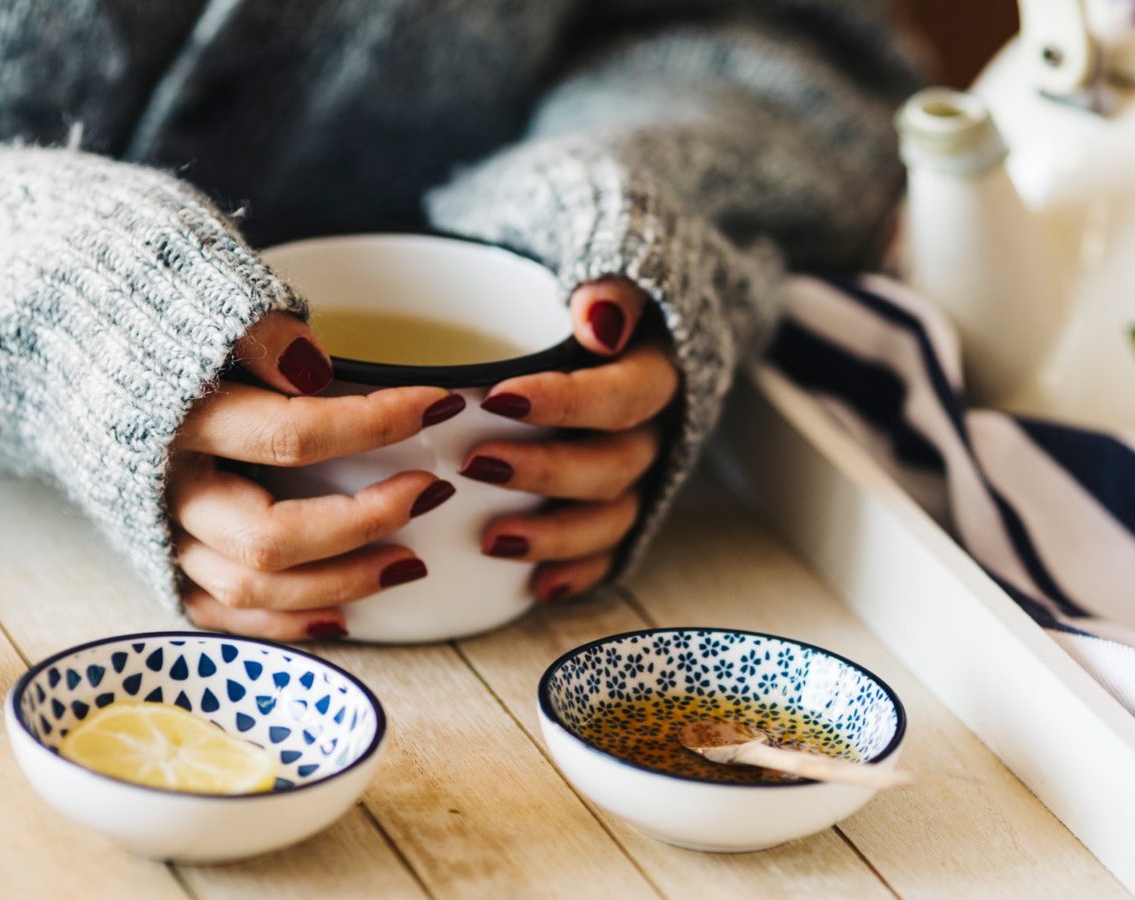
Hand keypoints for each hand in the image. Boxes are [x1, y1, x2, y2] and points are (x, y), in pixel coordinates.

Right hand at [167, 313, 465, 640]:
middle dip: (365, 521)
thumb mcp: (203, 292)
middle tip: (433, 492)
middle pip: (271, 535)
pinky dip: (283, 621)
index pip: (290, 433)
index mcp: (174, 414)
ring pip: (251, 585)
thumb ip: (260, 331)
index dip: (376, 423)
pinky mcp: (157, 559)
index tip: (440, 404)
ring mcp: (158, 530)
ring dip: (340, 582)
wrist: (63, 336)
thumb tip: (314, 369)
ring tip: (411, 563)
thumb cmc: (153, 314)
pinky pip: (220, 614)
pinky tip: (344, 617)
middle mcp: (164, 484)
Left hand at [464, 278, 678, 602]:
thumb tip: (601, 319)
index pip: (625, 394)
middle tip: (474, 464)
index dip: (565, 402)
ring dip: (556, 535)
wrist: (611, 304)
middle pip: (616, 462)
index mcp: (659, 364)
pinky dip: (575, 573)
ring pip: (612, 515)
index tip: (494, 399)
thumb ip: (609, 283)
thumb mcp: (606, 255)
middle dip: (547, 471)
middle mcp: (657, 425)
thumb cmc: (595, 284)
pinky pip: (608, 551)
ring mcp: (639, 469)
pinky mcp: (617, 502)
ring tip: (493, 541)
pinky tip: (534, 588)